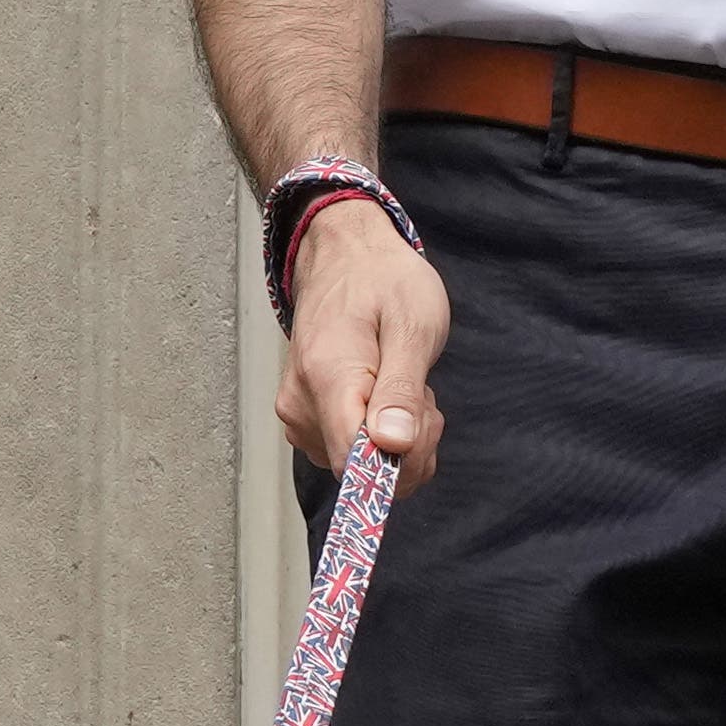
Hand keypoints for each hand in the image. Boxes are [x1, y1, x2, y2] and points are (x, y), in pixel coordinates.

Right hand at [279, 200, 449, 496]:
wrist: (345, 255)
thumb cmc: (384, 283)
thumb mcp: (413, 326)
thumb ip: (402, 390)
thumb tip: (390, 446)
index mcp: (326, 379)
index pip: (354, 464)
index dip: (399, 467)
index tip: (426, 430)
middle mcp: (301, 407)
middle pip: (362, 470)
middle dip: (410, 443)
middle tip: (423, 391)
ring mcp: (298, 416)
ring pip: (360, 464)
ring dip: (399, 437)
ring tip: (402, 381)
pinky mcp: (305, 420)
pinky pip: (351, 452)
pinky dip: (381, 433)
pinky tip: (387, 392)